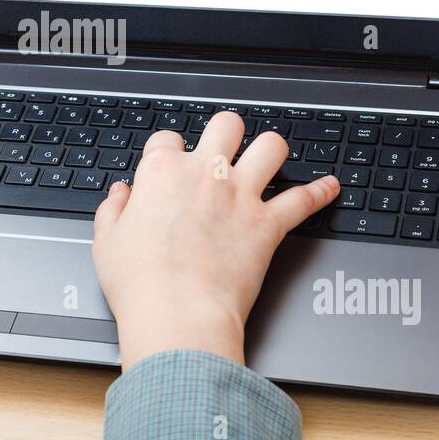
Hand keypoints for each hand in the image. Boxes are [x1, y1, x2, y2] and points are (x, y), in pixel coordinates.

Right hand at [92, 111, 338, 368]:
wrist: (177, 314)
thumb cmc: (140, 284)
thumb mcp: (107, 242)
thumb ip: (114, 211)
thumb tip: (120, 195)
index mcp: (161, 173)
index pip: (167, 139)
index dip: (167, 151)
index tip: (169, 164)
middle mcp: (204, 175)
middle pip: (225, 125)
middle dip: (225, 133)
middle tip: (223, 148)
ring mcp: (240, 196)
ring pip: (271, 147)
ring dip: (271, 150)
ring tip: (269, 158)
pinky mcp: (267, 225)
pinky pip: (304, 200)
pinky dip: (320, 193)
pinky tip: (330, 187)